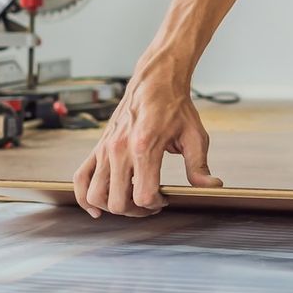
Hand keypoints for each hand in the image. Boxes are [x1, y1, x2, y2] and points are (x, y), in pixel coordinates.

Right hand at [72, 67, 221, 217]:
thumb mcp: (195, 136)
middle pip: (117, 201)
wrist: (155, 82)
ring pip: (96, 195)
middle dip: (135, 211)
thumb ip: (199, 166)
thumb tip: (212, 187)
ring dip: (113, 207)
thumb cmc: (175, 107)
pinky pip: (80, 179)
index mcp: (144, 147)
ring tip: (130, 200)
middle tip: (149, 204)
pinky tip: (97, 207)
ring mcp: (105, 149)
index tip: (164, 199)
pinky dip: (83, 197)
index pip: (142, 195)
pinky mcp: (97, 147)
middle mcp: (120, 150)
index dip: (155, 205)